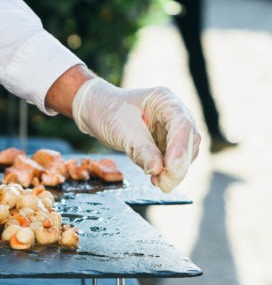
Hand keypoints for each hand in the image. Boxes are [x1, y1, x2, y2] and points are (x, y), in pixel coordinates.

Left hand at [71, 78, 200, 191]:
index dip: (181, 148)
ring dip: (174, 172)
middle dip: (179, 165)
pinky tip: (156, 179)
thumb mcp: (121, 129)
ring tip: (159, 183)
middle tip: (165, 184)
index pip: (182, 125)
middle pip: (188, 141)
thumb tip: (158, 169)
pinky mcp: (165, 143)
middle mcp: (173, 114)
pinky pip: (173, 160)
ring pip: (184, 154)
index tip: (172, 168)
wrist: (95, 110)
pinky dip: (166, 171)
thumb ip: (141, 149)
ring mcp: (171, 129)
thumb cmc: (107, 111)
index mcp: (164, 100)